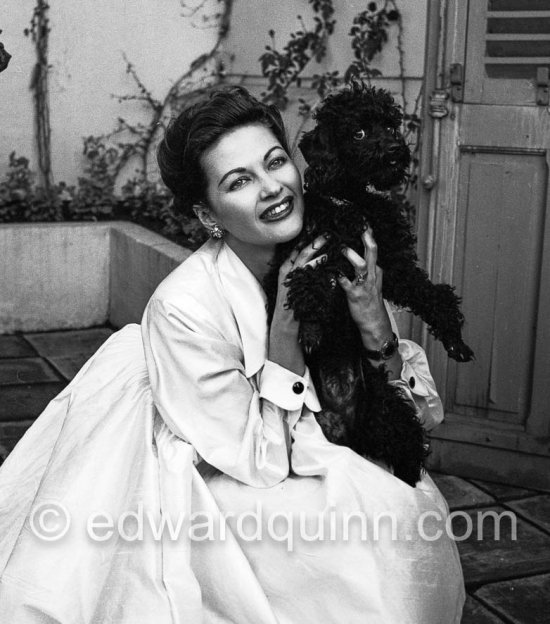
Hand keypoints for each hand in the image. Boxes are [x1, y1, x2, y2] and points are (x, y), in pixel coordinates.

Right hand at [268, 235, 327, 375]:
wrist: (286, 322)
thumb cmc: (295, 303)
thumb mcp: (300, 284)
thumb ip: (306, 271)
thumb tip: (318, 259)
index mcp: (288, 268)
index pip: (298, 249)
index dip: (310, 239)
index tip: (322, 231)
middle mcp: (286, 270)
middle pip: (301, 251)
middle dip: (315, 241)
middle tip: (329, 234)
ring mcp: (289, 278)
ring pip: (303, 260)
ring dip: (317, 251)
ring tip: (329, 244)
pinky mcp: (293, 285)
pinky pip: (307, 274)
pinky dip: (317, 267)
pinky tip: (327, 262)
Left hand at [337, 227, 393, 350]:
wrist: (374, 322)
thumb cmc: (371, 300)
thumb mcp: (375, 282)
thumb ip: (370, 267)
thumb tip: (364, 253)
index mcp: (376, 270)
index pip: (374, 248)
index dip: (369, 234)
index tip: (364, 221)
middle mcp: (372, 274)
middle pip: (372, 252)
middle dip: (367, 238)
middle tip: (360, 225)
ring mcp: (364, 284)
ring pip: (361, 266)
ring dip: (352, 256)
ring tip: (343, 248)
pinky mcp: (354, 294)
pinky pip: (345, 283)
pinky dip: (337, 276)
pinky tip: (330, 270)